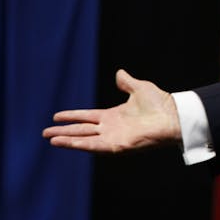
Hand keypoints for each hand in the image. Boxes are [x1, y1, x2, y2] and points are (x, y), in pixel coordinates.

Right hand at [44, 69, 181, 153]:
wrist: (174, 115)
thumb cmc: (161, 103)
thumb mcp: (140, 88)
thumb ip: (127, 82)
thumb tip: (120, 73)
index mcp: (113, 115)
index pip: (87, 116)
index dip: (72, 116)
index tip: (56, 116)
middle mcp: (111, 128)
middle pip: (81, 130)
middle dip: (63, 131)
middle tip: (45, 132)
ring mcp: (113, 137)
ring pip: (84, 139)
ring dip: (67, 139)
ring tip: (50, 138)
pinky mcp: (117, 145)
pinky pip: (94, 146)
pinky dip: (79, 145)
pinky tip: (65, 143)